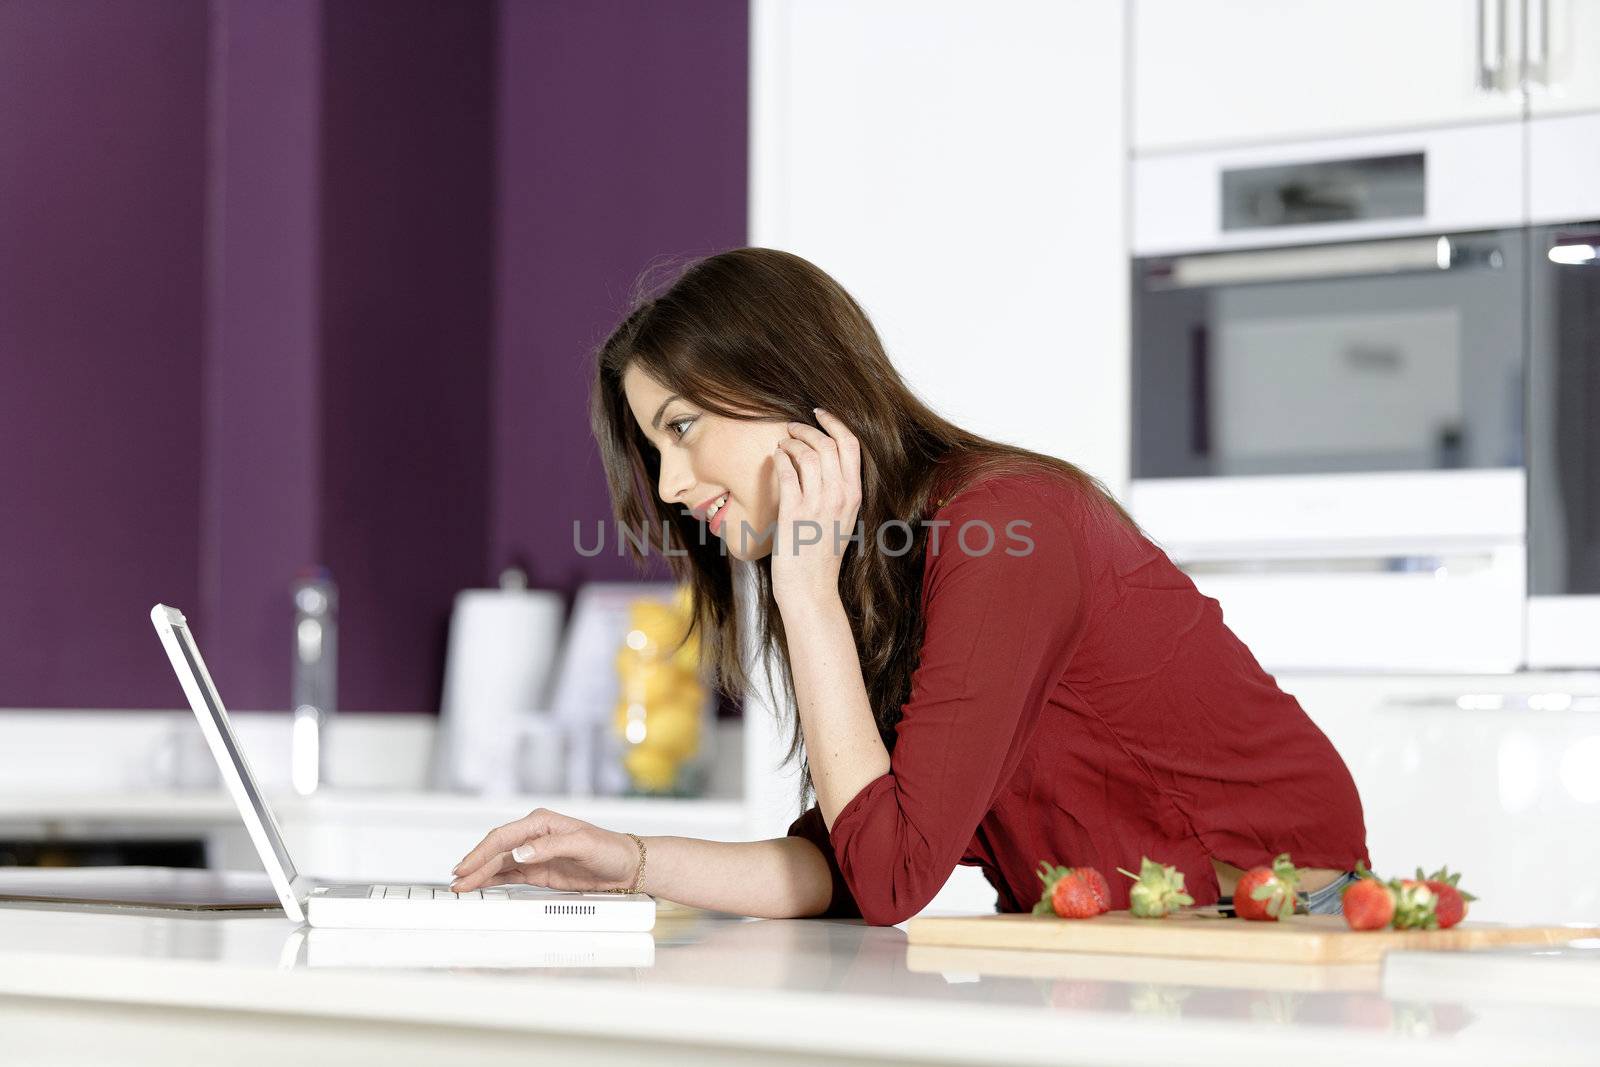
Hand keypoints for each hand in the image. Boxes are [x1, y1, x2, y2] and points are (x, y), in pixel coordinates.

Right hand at [450, 808, 638, 893]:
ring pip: (499, 864)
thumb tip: (519, 853)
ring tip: (461, 886)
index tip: (467, 866)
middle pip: (496, 851)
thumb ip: (549, 847)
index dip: (481, 852)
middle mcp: (534, 836)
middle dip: (475, 865)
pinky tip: (480, 886)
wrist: (625, 866)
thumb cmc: (609, 849)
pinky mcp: (538, 871)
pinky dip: (493, 881)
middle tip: (457, 881)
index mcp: (541, 823)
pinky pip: (510, 875)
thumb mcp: (582, 844)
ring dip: (480, 874)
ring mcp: (534, 854)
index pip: (503, 837)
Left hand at [771, 408, 862, 608]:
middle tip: (792, 426)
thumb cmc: (822, 553)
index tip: (820, 414)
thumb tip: (823, 459)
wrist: (811, 586)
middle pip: (827, 443)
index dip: (834, 423)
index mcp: (854, 495)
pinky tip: (775, 457)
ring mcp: (817, 504)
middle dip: (807, 428)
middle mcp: (839, 496)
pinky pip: (787, 472)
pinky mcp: (794, 512)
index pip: (851, 445)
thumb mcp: (843, 518)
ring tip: (782, 442)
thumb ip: (839, 490)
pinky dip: (780, 458)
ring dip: (791, 441)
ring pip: (806, 454)